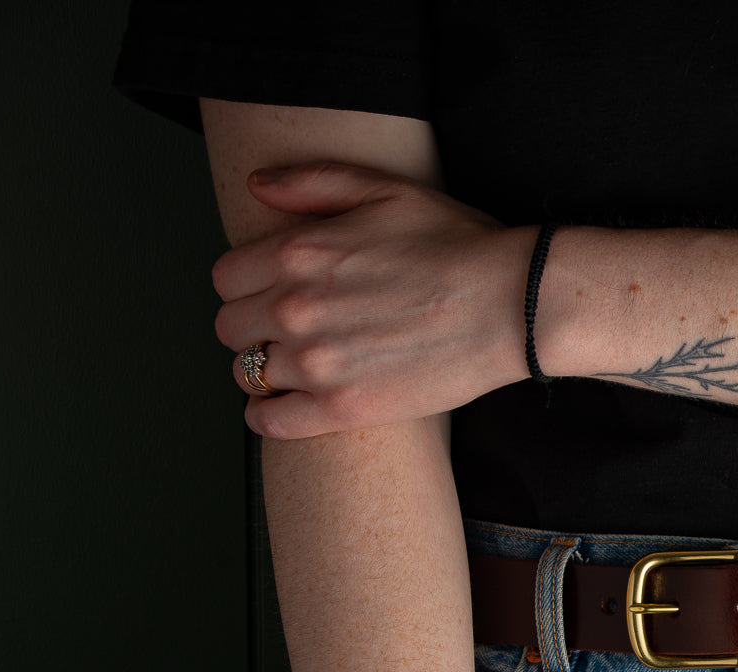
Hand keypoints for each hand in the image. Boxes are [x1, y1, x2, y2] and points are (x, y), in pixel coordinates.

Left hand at [213, 162, 532, 438]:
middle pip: (230, 327)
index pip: (226, 277)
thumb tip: (258, 186)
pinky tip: (285, 407)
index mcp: (296, 253)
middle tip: (289, 329)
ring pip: (247, 374)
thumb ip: (313, 183)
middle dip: (254, 325)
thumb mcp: (386, 190)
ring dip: (266, 370)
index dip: (248, 284)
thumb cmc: (459, 245)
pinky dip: (268, 416)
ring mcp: (316, 362)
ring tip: (299, 366)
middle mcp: (294, 308)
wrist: (511, 305)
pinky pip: (271, 422)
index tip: (273, 291)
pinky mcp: (343, 407)